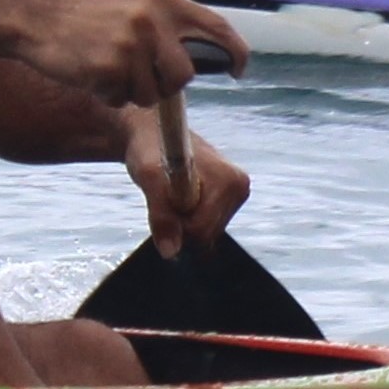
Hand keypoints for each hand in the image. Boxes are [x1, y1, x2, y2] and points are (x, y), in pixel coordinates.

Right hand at [15, 0, 250, 110]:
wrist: (37, 19)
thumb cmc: (88, 18)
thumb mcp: (135, 5)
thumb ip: (169, 24)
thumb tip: (206, 54)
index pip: (217, 28)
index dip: (236, 53)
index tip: (239, 71)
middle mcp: (152, 18)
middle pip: (184, 75)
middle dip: (166, 85)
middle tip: (139, 77)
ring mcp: (131, 42)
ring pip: (154, 94)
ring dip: (134, 92)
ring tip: (109, 69)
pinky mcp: (109, 66)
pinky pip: (123, 99)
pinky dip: (109, 96)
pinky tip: (91, 74)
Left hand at [125, 118, 251, 254]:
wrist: (154, 134)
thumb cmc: (151, 149)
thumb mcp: (149, 178)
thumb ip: (161, 215)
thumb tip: (171, 253)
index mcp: (230, 180)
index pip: (201, 229)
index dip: (174, 221)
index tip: (162, 195)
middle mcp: (240, 187)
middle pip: (206, 235)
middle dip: (180, 222)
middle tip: (166, 194)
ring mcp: (236, 195)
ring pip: (206, 234)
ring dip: (183, 221)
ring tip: (173, 193)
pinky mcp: (229, 201)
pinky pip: (207, 228)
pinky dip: (189, 220)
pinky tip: (182, 199)